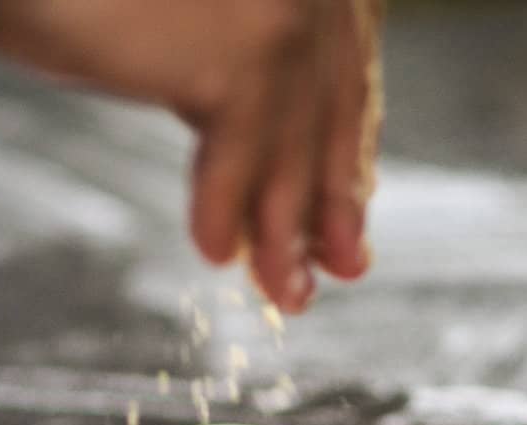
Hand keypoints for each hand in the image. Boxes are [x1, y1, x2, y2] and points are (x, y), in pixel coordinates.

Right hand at [0, 0, 382, 312]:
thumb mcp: (180, 39)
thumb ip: (233, 78)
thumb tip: (279, 177)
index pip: (342, 67)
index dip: (344, 149)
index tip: (346, 212)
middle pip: (330, 104)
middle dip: (333, 197)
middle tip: (341, 271)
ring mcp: (281, 7)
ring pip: (295, 138)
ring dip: (287, 227)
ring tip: (285, 294)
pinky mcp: (240, 53)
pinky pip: (244, 152)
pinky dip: (227, 207)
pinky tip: (216, 253)